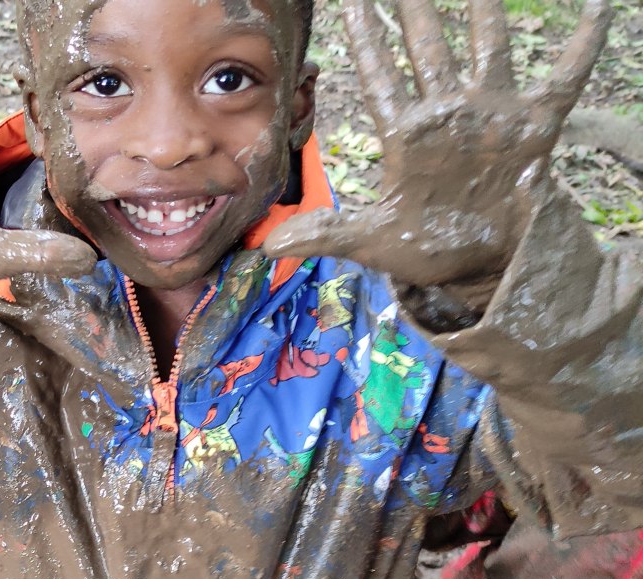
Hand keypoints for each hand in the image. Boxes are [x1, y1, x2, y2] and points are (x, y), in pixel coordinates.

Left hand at [265, 0, 611, 306]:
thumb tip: (266, 247)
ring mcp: (491, 115)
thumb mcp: (372, 243)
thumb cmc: (423, 250)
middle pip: (428, 46)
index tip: (351, 1)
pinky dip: (583, 44)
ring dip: (485, 9)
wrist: (480, 265)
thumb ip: (324, 235)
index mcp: (406, 135)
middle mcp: (447, 113)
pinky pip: (564, 77)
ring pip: (487, 46)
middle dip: (415, 7)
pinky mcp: (534, 126)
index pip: (380, 75)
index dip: (365, 38)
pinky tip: (600, 6)